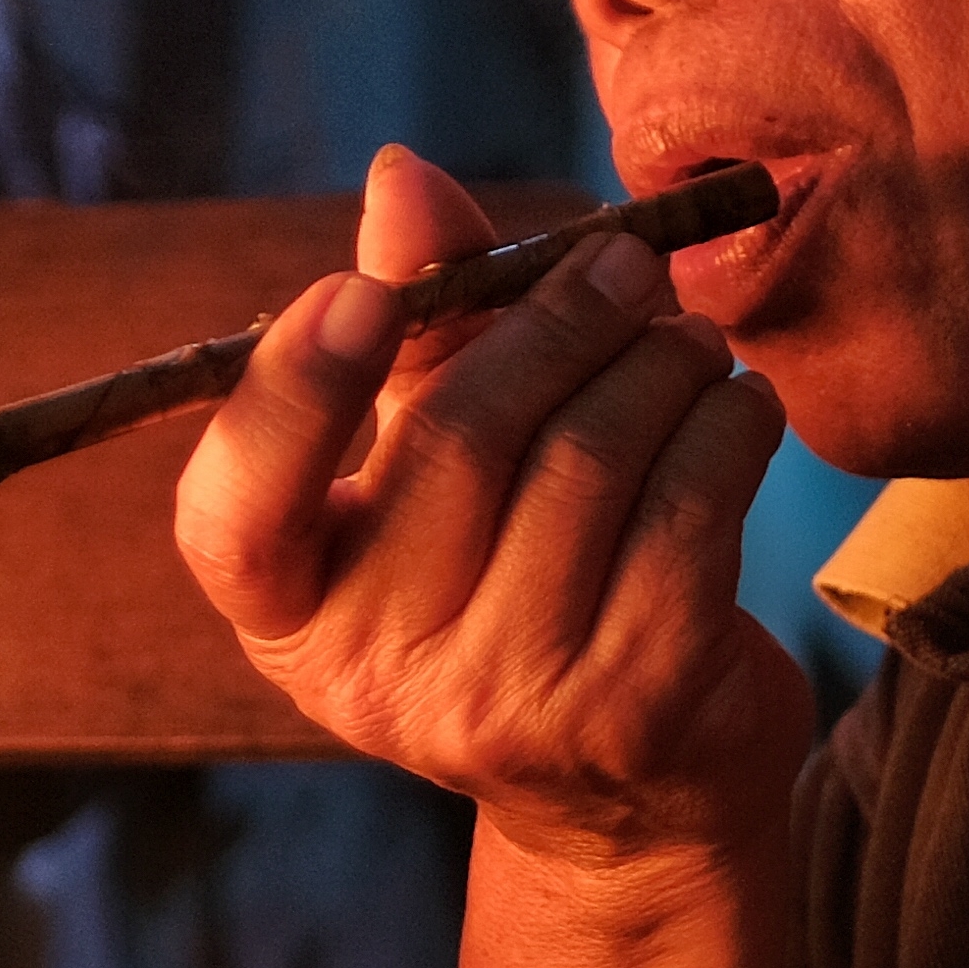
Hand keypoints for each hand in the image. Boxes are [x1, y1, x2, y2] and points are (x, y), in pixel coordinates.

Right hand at [176, 144, 810, 869]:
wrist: (633, 793)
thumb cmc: (518, 579)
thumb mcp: (439, 457)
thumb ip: (419, 319)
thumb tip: (401, 174)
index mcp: (293, 608)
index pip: (235, 519)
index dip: (291, 397)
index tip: (361, 293)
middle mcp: (378, 673)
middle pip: (459, 439)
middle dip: (558, 318)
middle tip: (622, 265)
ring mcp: (506, 701)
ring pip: (590, 459)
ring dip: (660, 362)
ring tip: (686, 342)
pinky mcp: (635, 705)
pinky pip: (688, 507)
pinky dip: (726, 425)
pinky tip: (733, 408)